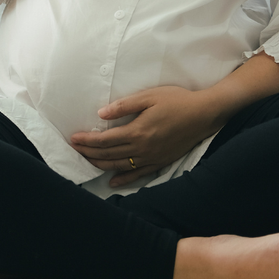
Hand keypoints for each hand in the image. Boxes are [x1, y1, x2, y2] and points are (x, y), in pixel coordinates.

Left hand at [69, 86, 220, 187]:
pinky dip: (124, 179)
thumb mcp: (148, 96)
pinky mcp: (161, 162)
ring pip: (120, 166)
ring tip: (86, 161)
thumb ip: (124, 105)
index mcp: (137, 131)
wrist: (204, 114)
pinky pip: (139, 174)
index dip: (87, 141)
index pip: (105, 140)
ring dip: (101, 165)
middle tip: (74, 150)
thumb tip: (101, 114)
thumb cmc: (176, 100)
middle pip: (109, 154)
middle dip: (89, 153)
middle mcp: (143, 148)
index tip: (73, 139)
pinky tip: (112, 181)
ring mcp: (152, 157)